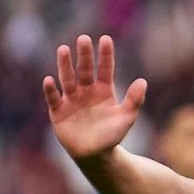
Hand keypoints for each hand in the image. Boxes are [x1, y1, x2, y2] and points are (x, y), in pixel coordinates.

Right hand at [43, 35, 146, 161]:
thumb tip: (143, 81)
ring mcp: (72, 100)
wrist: (95, 155)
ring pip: (67, 79)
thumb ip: (135, 100)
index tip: (105, 39)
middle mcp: (86, 91)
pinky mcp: (58, 112)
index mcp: (104, 91)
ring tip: (63, 49)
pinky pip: (54, 98)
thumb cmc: (112, 135)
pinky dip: (51, 90)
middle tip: (83, 38)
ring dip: (65, 65)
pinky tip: (49, 79)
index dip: (105, 55)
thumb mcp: (126, 117)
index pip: (104, 69)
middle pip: (84, 70)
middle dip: (84, 55)